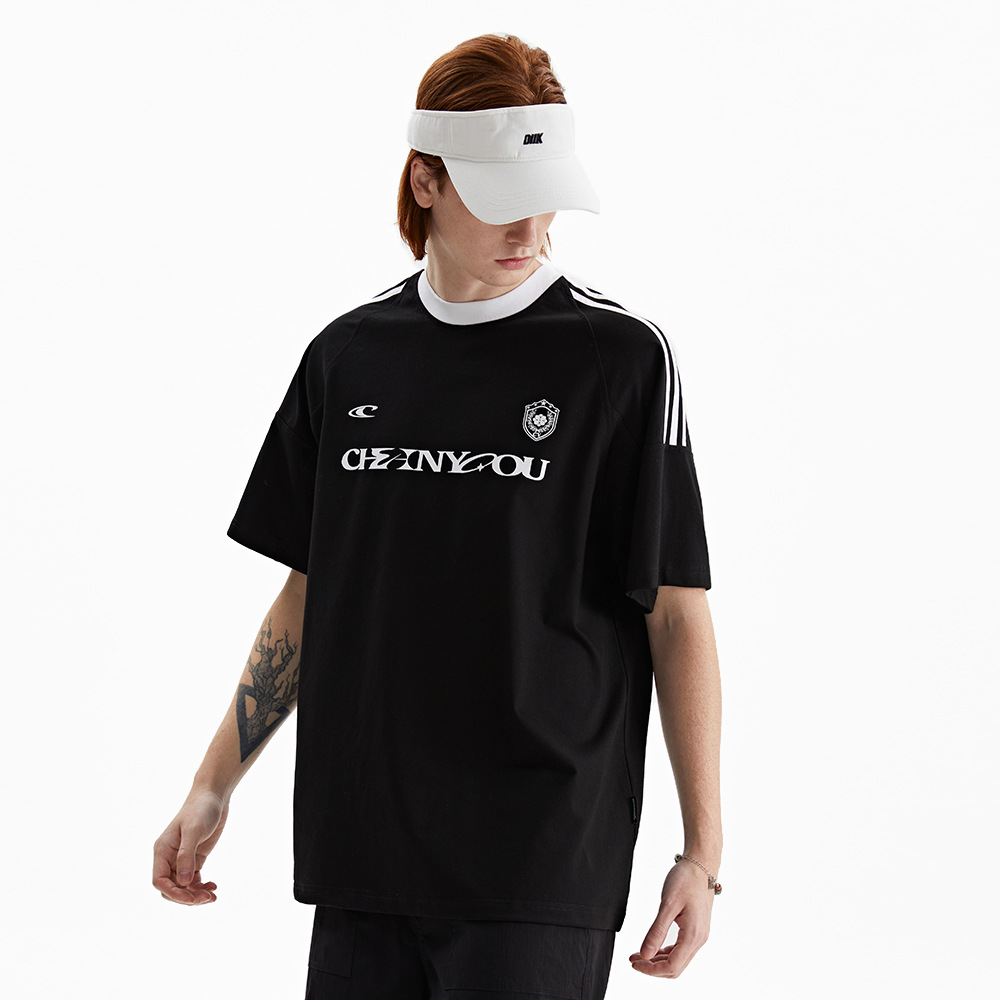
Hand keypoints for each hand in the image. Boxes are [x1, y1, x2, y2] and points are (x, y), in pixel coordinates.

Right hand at [152, 790, 227, 904]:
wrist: (214, 795)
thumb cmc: (201, 809)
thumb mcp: (194, 830)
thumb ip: (186, 856)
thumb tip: (182, 882)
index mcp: (162, 851)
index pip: (160, 881)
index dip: (173, 893)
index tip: (191, 898)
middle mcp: (169, 857)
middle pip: (171, 888)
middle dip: (187, 897)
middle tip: (207, 898)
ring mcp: (182, 859)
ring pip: (183, 886)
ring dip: (196, 895)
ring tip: (212, 896)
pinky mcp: (195, 858)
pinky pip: (193, 880)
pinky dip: (201, 887)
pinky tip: (213, 887)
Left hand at [628, 859, 714, 977]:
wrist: (701, 865)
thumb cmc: (686, 880)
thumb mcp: (668, 904)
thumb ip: (657, 931)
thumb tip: (646, 954)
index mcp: (693, 936)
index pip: (672, 966)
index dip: (651, 969)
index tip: (635, 962)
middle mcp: (699, 939)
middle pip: (676, 968)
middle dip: (653, 967)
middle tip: (633, 959)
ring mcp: (699, 935)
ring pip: (678, 960)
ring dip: (658, 961)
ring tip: (639, 955)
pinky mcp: (696, 929)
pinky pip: (681, 949)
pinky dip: (666, 952)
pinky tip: (653, 947)